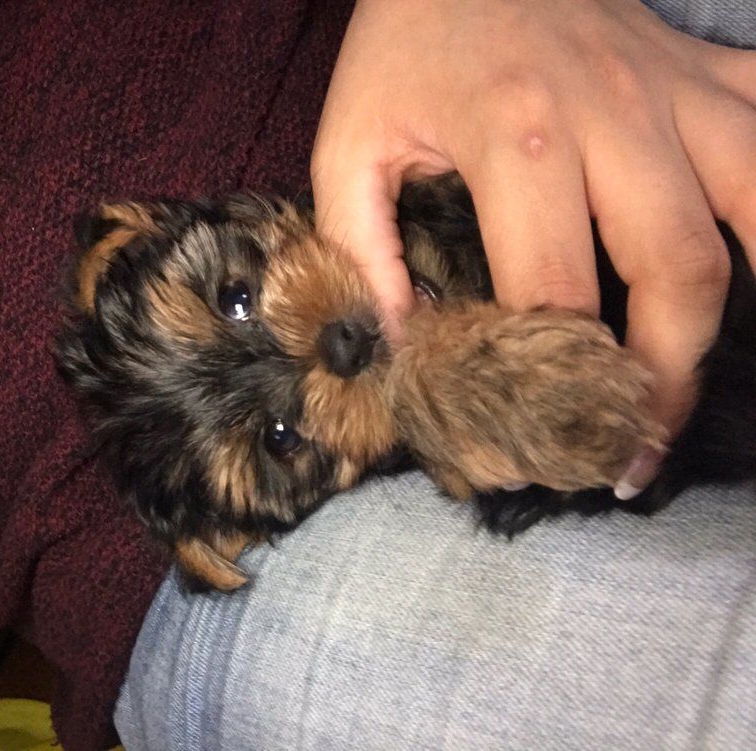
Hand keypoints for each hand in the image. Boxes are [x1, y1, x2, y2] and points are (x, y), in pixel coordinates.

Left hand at [312, 0, 755, 496]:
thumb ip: (362, 250)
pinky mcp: (708, 69)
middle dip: (666, 378)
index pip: (557, 290)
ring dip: (735, 313)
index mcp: (517, 138)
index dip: (560, 379)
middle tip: (635, 445)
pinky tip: (755, 261)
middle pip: (679, 272)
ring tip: (695, 380)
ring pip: (752, 215)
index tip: (554, 436)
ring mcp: (675, 89)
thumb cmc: (402, 46)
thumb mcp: (348, 146)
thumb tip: (399, 349)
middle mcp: (615, 114)